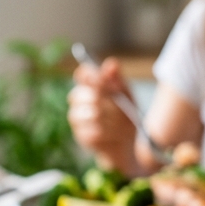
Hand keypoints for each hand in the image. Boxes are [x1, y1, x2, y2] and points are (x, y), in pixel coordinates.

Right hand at [67, 57, 138, 174]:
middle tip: (120, 107)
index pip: (83, 75)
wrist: (127, 142)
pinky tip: (115, 135)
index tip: (101, 78)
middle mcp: (79, 101)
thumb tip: (111, 63)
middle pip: (84, 94)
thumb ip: (118, 80)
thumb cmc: (125, 115)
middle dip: (105, 101)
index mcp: (90, 87)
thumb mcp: (126, 95)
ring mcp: (78, 119)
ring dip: (109, 119)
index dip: (89, 75)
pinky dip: (107, 133)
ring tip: (121, 124)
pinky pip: (92, 131)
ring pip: (89, 114)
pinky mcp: (81, 136)